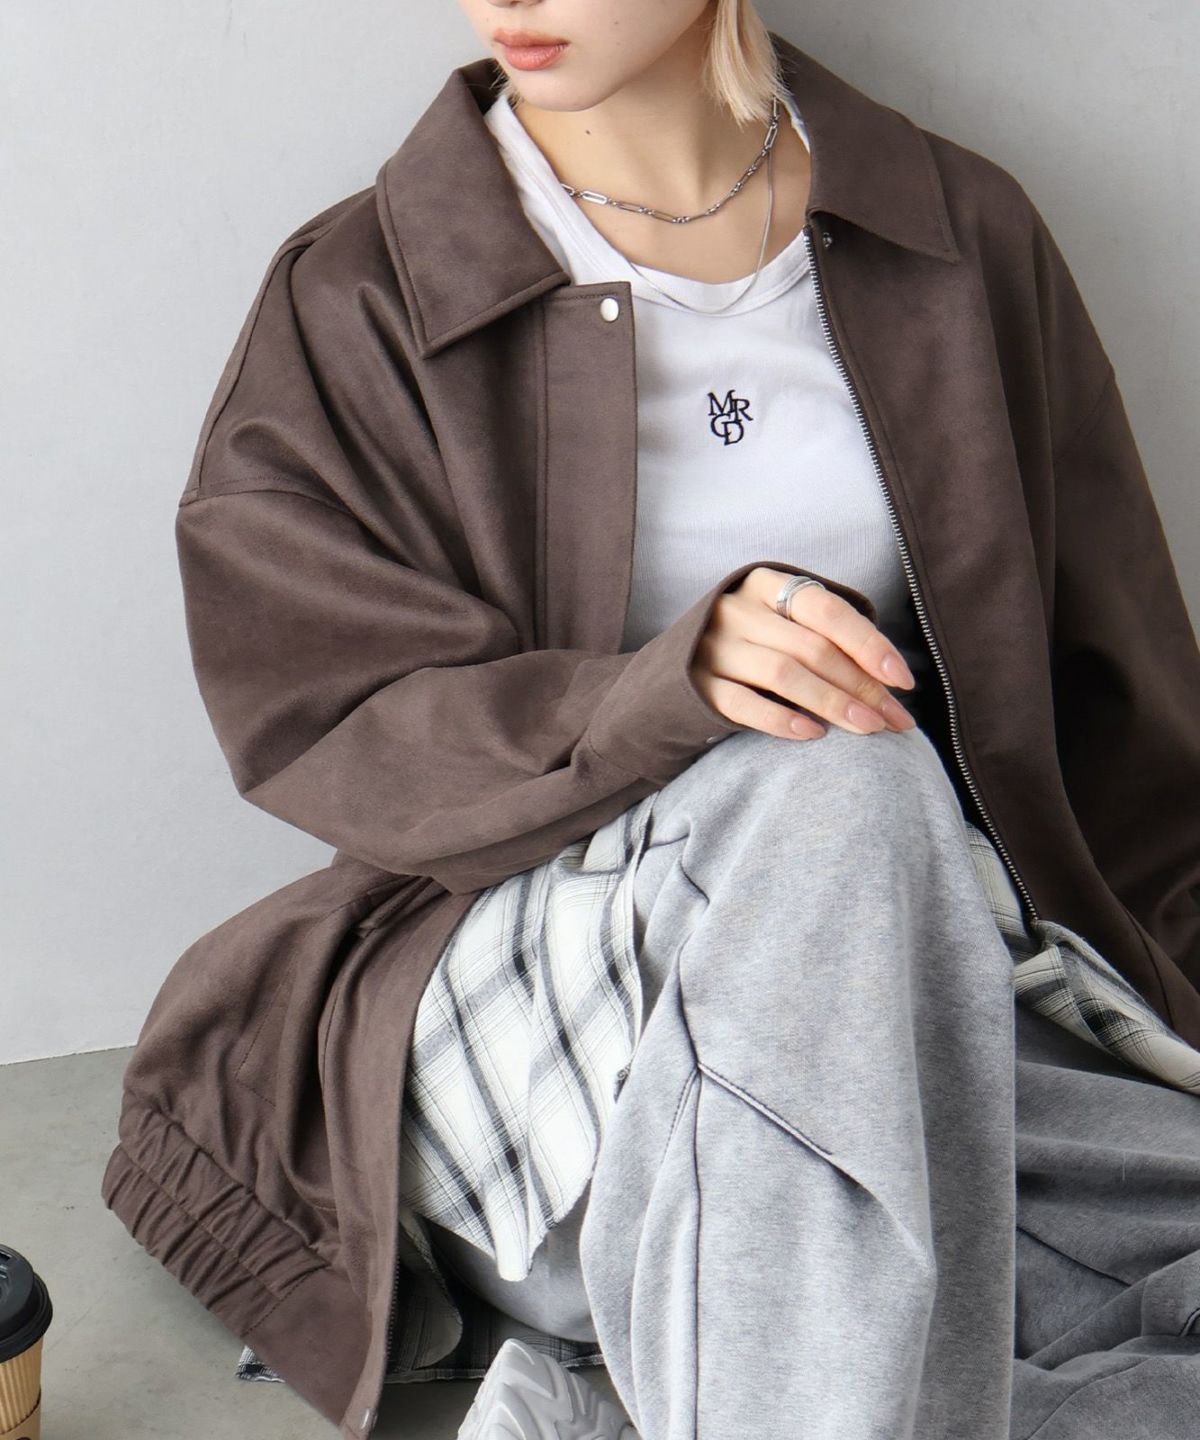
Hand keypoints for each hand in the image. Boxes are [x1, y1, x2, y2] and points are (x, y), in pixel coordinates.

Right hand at [689, 566, 918, 740]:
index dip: (869, 645)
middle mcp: (736, 611)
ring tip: (866, 728)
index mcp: (764, 585)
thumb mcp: (778, 623)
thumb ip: (823, 635)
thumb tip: (891, 676)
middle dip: (861, 685)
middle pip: (812, 647)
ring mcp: (712, 647)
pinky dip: (781, 720)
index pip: (827, 611)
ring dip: (832, 703)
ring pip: (783, 674)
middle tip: (894, 719)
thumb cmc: (747, 648)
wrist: (668, 674)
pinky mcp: (697, 686)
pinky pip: (743, 704)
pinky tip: (813, 734)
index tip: (902, 680)